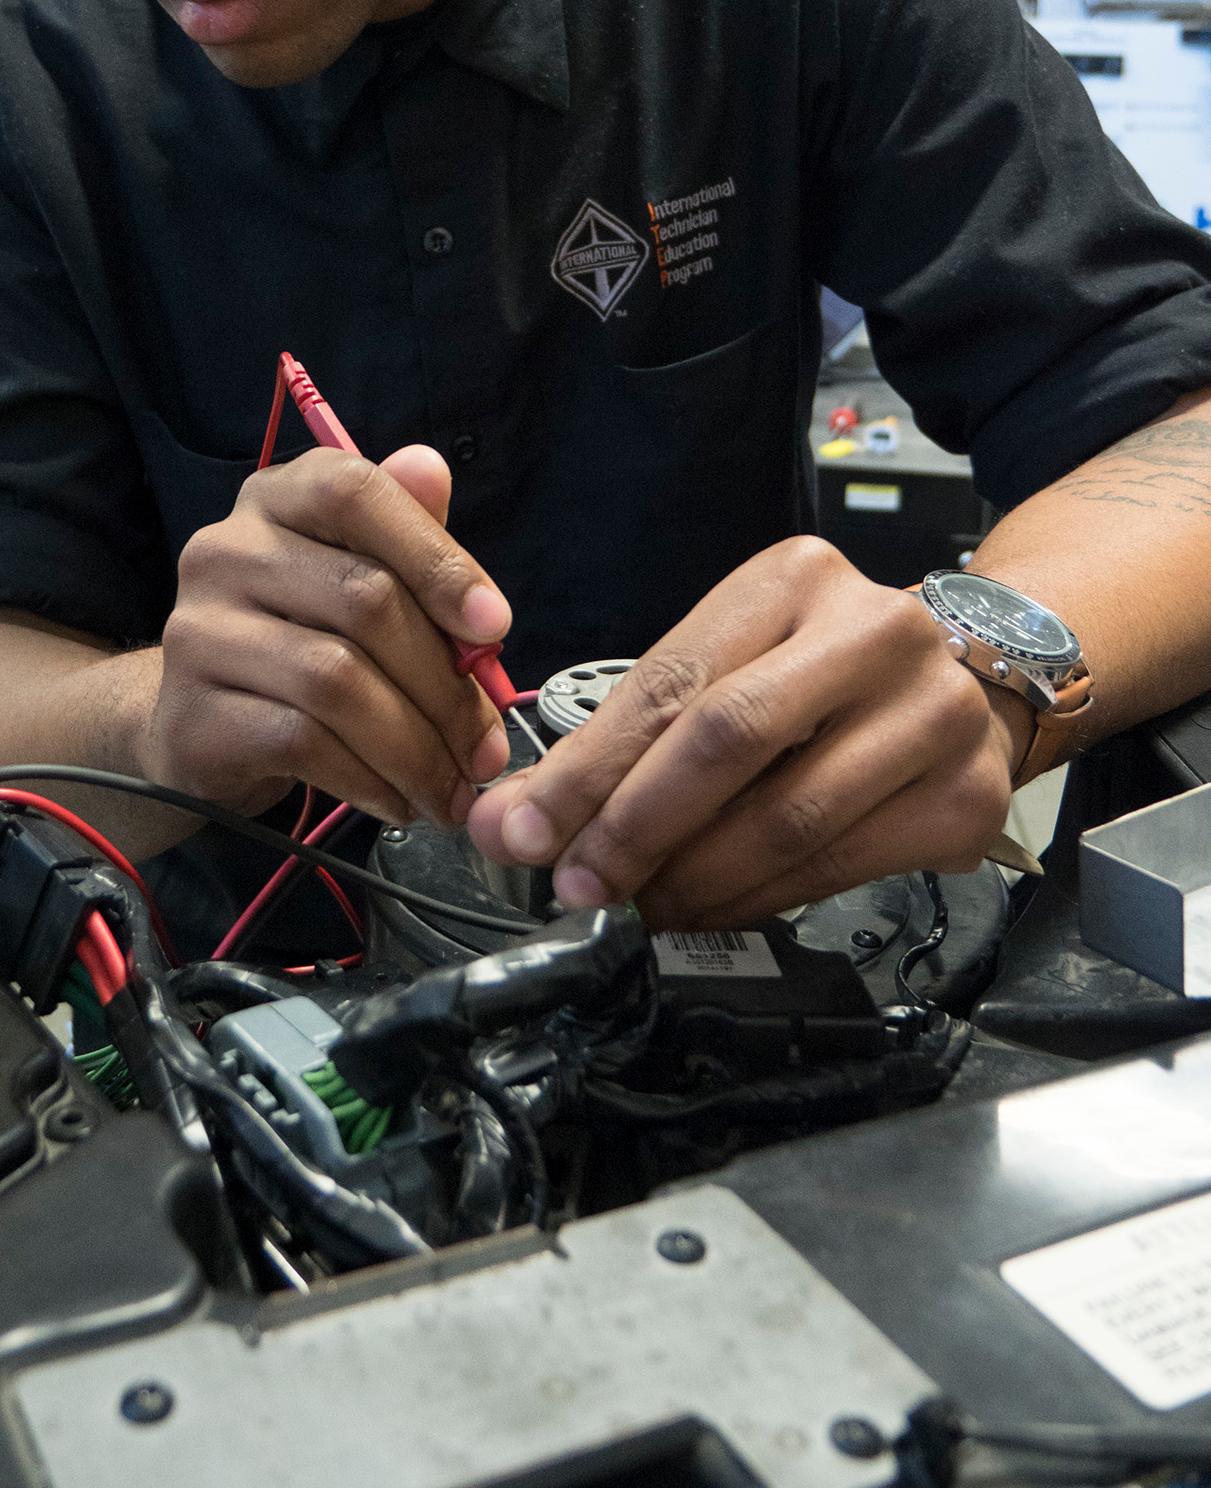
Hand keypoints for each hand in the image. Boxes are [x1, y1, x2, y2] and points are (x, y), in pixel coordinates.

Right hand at [140, 445, 511, 829]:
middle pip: (364, 599)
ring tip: (451, 788)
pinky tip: (397, 798)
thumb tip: (432, 468)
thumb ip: (404, 536)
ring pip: (337, 681)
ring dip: (415, 748)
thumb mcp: (357, 577)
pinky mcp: (193, 714)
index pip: (354, 491)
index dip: (434, 555)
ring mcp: (200, 632)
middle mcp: (225, 550)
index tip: (496, 627)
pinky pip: (303, 742)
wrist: (200, 724)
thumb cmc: (301, 640)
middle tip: (487, 749)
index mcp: (277, 499)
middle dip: (445, 686)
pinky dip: (368, 778)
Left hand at [468, 537, 1017, 925]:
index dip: (589, 769)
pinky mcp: (966, 796)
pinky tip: (713, 909)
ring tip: (639, 908)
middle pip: (729, 741)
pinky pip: (838, 868)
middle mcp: (875, 631)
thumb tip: (510, 820)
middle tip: (579, 886)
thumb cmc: (823, 671)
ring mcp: (933, 714)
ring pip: (786, 820)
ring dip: (693, 881)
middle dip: (635, 828)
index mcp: (795, 578)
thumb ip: (623, 737)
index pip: (671, 681)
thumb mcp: (727, 665)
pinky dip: (758, 901)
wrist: (977, 676)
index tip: (527, 833)